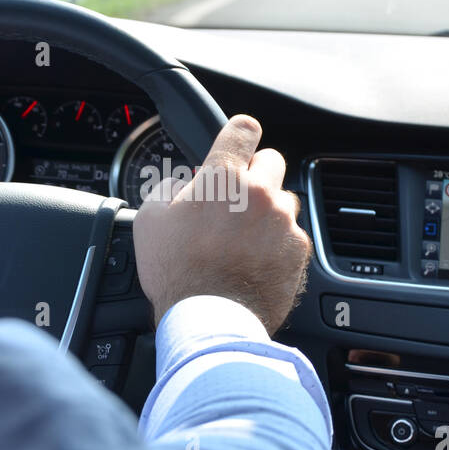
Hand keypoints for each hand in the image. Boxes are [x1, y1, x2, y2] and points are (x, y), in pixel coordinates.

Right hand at [132, 114, 311, 334]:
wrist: (210, 320)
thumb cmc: (178, 272)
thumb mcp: (150, 220)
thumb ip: (168, 188)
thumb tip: (182, 185)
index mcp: (224, 178)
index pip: (243, 129)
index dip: (239, 133)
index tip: (237, 141)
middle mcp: (261, 194)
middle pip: (271, 161)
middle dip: (254, 174)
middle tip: (234, 199)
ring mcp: (284, 222)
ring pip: (283, 200)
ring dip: (267, 210)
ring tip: (241, 238)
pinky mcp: (299, 251)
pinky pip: (291, 234)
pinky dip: (276, 243)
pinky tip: (253, 261)